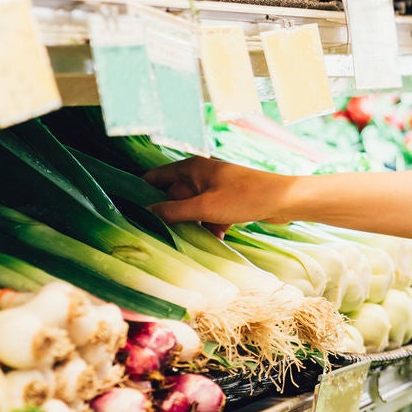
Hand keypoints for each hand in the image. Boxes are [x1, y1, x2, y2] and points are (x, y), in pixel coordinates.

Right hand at [144, 157, 295, 233]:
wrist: (284, 200)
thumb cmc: (244, 197)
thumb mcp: (205, 207)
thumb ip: (173, 211)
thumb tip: (146, 213)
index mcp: (191, 167)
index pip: (156, 177)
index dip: (141, 192)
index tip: (128, 210)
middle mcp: (200, 174)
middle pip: (173, 196)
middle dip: (167, 215)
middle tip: (153, 235)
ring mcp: (215, 188)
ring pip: (192, 209)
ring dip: (190, 225)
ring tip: (182, 243)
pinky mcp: (228, 201)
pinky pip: (210, 215)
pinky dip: (210, 228)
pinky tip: (213, 242)